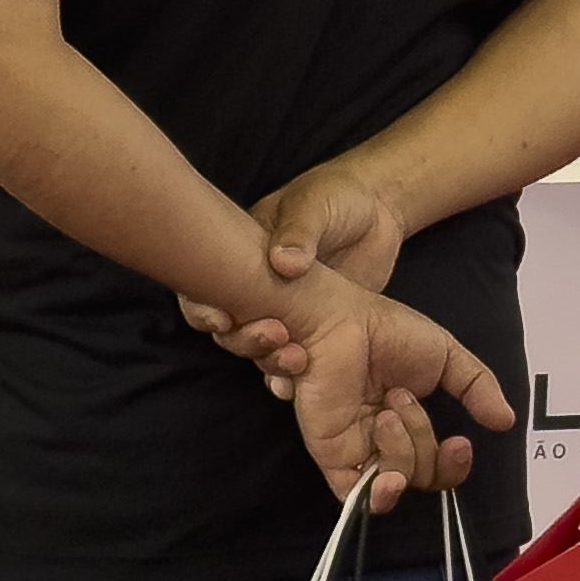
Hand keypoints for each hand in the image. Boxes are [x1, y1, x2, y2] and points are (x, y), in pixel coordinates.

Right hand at [176, 159, 407, 361]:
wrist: (377, 210)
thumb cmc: (336, 197)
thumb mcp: (315, 205)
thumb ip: (298, 233)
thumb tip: (282, 263)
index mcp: (240, 254)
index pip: (204, 286)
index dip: (202, 306)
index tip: (221, 319)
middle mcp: (253, 288)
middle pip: (229, 326)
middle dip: (244, 338)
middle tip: (274, 335)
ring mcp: (283, 312)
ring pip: (259, 348)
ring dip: (270, 359)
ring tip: (295, 360)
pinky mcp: (312, 330)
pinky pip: (293, 358)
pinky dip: (293, 374)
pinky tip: (303, 383)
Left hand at [261, 266, 514, 513]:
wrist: (342, 321)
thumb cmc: (386, 330)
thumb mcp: (447, 355)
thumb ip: (478, 388)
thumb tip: (506, 421)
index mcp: (408, 420)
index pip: (437, 465)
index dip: (453, 465)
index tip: (460, 442)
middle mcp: (383, 439)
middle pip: (420, 476)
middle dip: (423, 442)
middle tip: (401, 398)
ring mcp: (356, 447)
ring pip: (395, 484)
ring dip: (402, 449)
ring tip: (385, 409)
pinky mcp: (331, 453)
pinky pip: (355, 495)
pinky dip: (378, 494)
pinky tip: (389, 477)